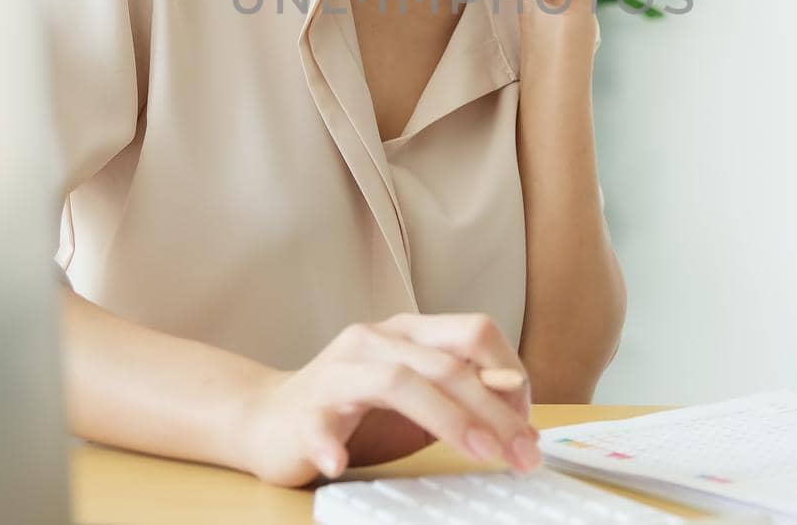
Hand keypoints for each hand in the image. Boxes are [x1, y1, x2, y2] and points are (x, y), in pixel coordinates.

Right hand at [238, 312, 538, 487]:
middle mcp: (376, 341)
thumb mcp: (419, 403)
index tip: (528, 423)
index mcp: (408, 333)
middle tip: (522, 453)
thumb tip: (523, 420)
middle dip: (495, 411)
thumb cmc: (353, 412)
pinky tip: (339, 463)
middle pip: (447, 363)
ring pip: (399, 381)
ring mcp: (338, 372)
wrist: (268, 419)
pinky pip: (320, 424)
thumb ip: (462, 399)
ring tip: (480, 454)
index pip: (474, 332)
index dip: (510, 375)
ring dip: (447, 419)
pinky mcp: (305, 410)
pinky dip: (330, 444)